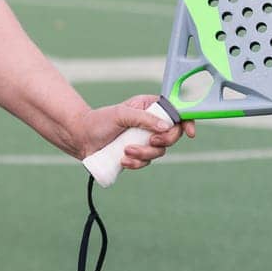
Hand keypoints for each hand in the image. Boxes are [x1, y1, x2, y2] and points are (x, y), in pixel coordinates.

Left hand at [76, 94, 195, 169]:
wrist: (81, 139)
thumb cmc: (99, 121)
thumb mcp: (121, 114)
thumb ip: (144, 118)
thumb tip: (166, 127)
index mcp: (149, 107)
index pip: (176, 113)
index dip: (187, 121)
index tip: (190, 133)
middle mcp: (150, 123)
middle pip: (173, 135)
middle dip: (164, 141)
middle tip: (150, 141)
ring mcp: (145, 140)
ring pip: (160, 151)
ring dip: (144, 153)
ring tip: (125, 150)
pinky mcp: (138, 154)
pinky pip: (147, 162)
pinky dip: (136, 163)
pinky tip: (123, 160)